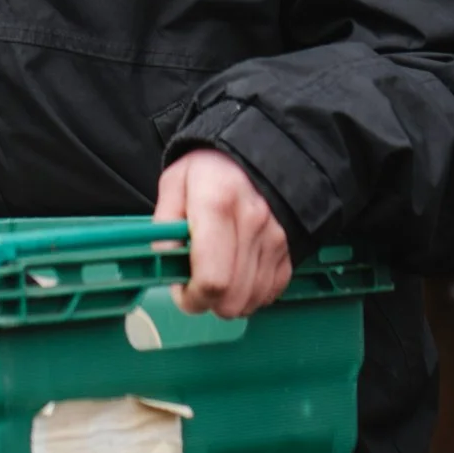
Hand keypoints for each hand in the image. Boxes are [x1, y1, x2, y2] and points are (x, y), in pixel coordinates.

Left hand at [155, 149, 292, 318]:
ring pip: (251, 301)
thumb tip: (165, 267)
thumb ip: (164, 228)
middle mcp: (252, 223)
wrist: (255, 151)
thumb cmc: (207, 170)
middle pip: (232, 299)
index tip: (181, 289)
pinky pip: (270, 293)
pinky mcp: (289, 249)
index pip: (212, 279)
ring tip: (217, 273)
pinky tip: (237, 274)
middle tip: (195, 282)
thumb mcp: (173, 185)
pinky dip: (251, 293)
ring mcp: (276, 238)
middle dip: (208, 301)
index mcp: (217, 204)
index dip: (192, 297)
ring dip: (230, 299)